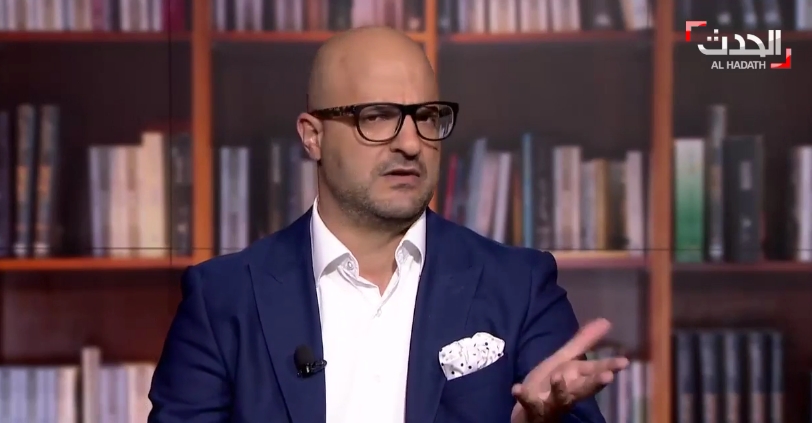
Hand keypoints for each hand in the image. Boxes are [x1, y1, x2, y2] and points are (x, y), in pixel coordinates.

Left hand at [511, 318, 628, 422]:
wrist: (529, 410)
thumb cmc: (551, 384)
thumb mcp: (565, 360)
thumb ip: (583, 343)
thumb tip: (606, 321)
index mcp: (575, 379)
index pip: (594, 371)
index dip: (609, 367)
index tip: (624, 362)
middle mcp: (567, 392)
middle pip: (583, 388)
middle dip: (594, 382)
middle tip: (608, 377)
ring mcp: (550, 403)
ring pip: (559, 399)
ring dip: (560, 389)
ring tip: (558, 377)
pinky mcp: (532, 409)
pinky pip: (527, 403)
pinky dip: (523, 396)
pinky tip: (517, 388)